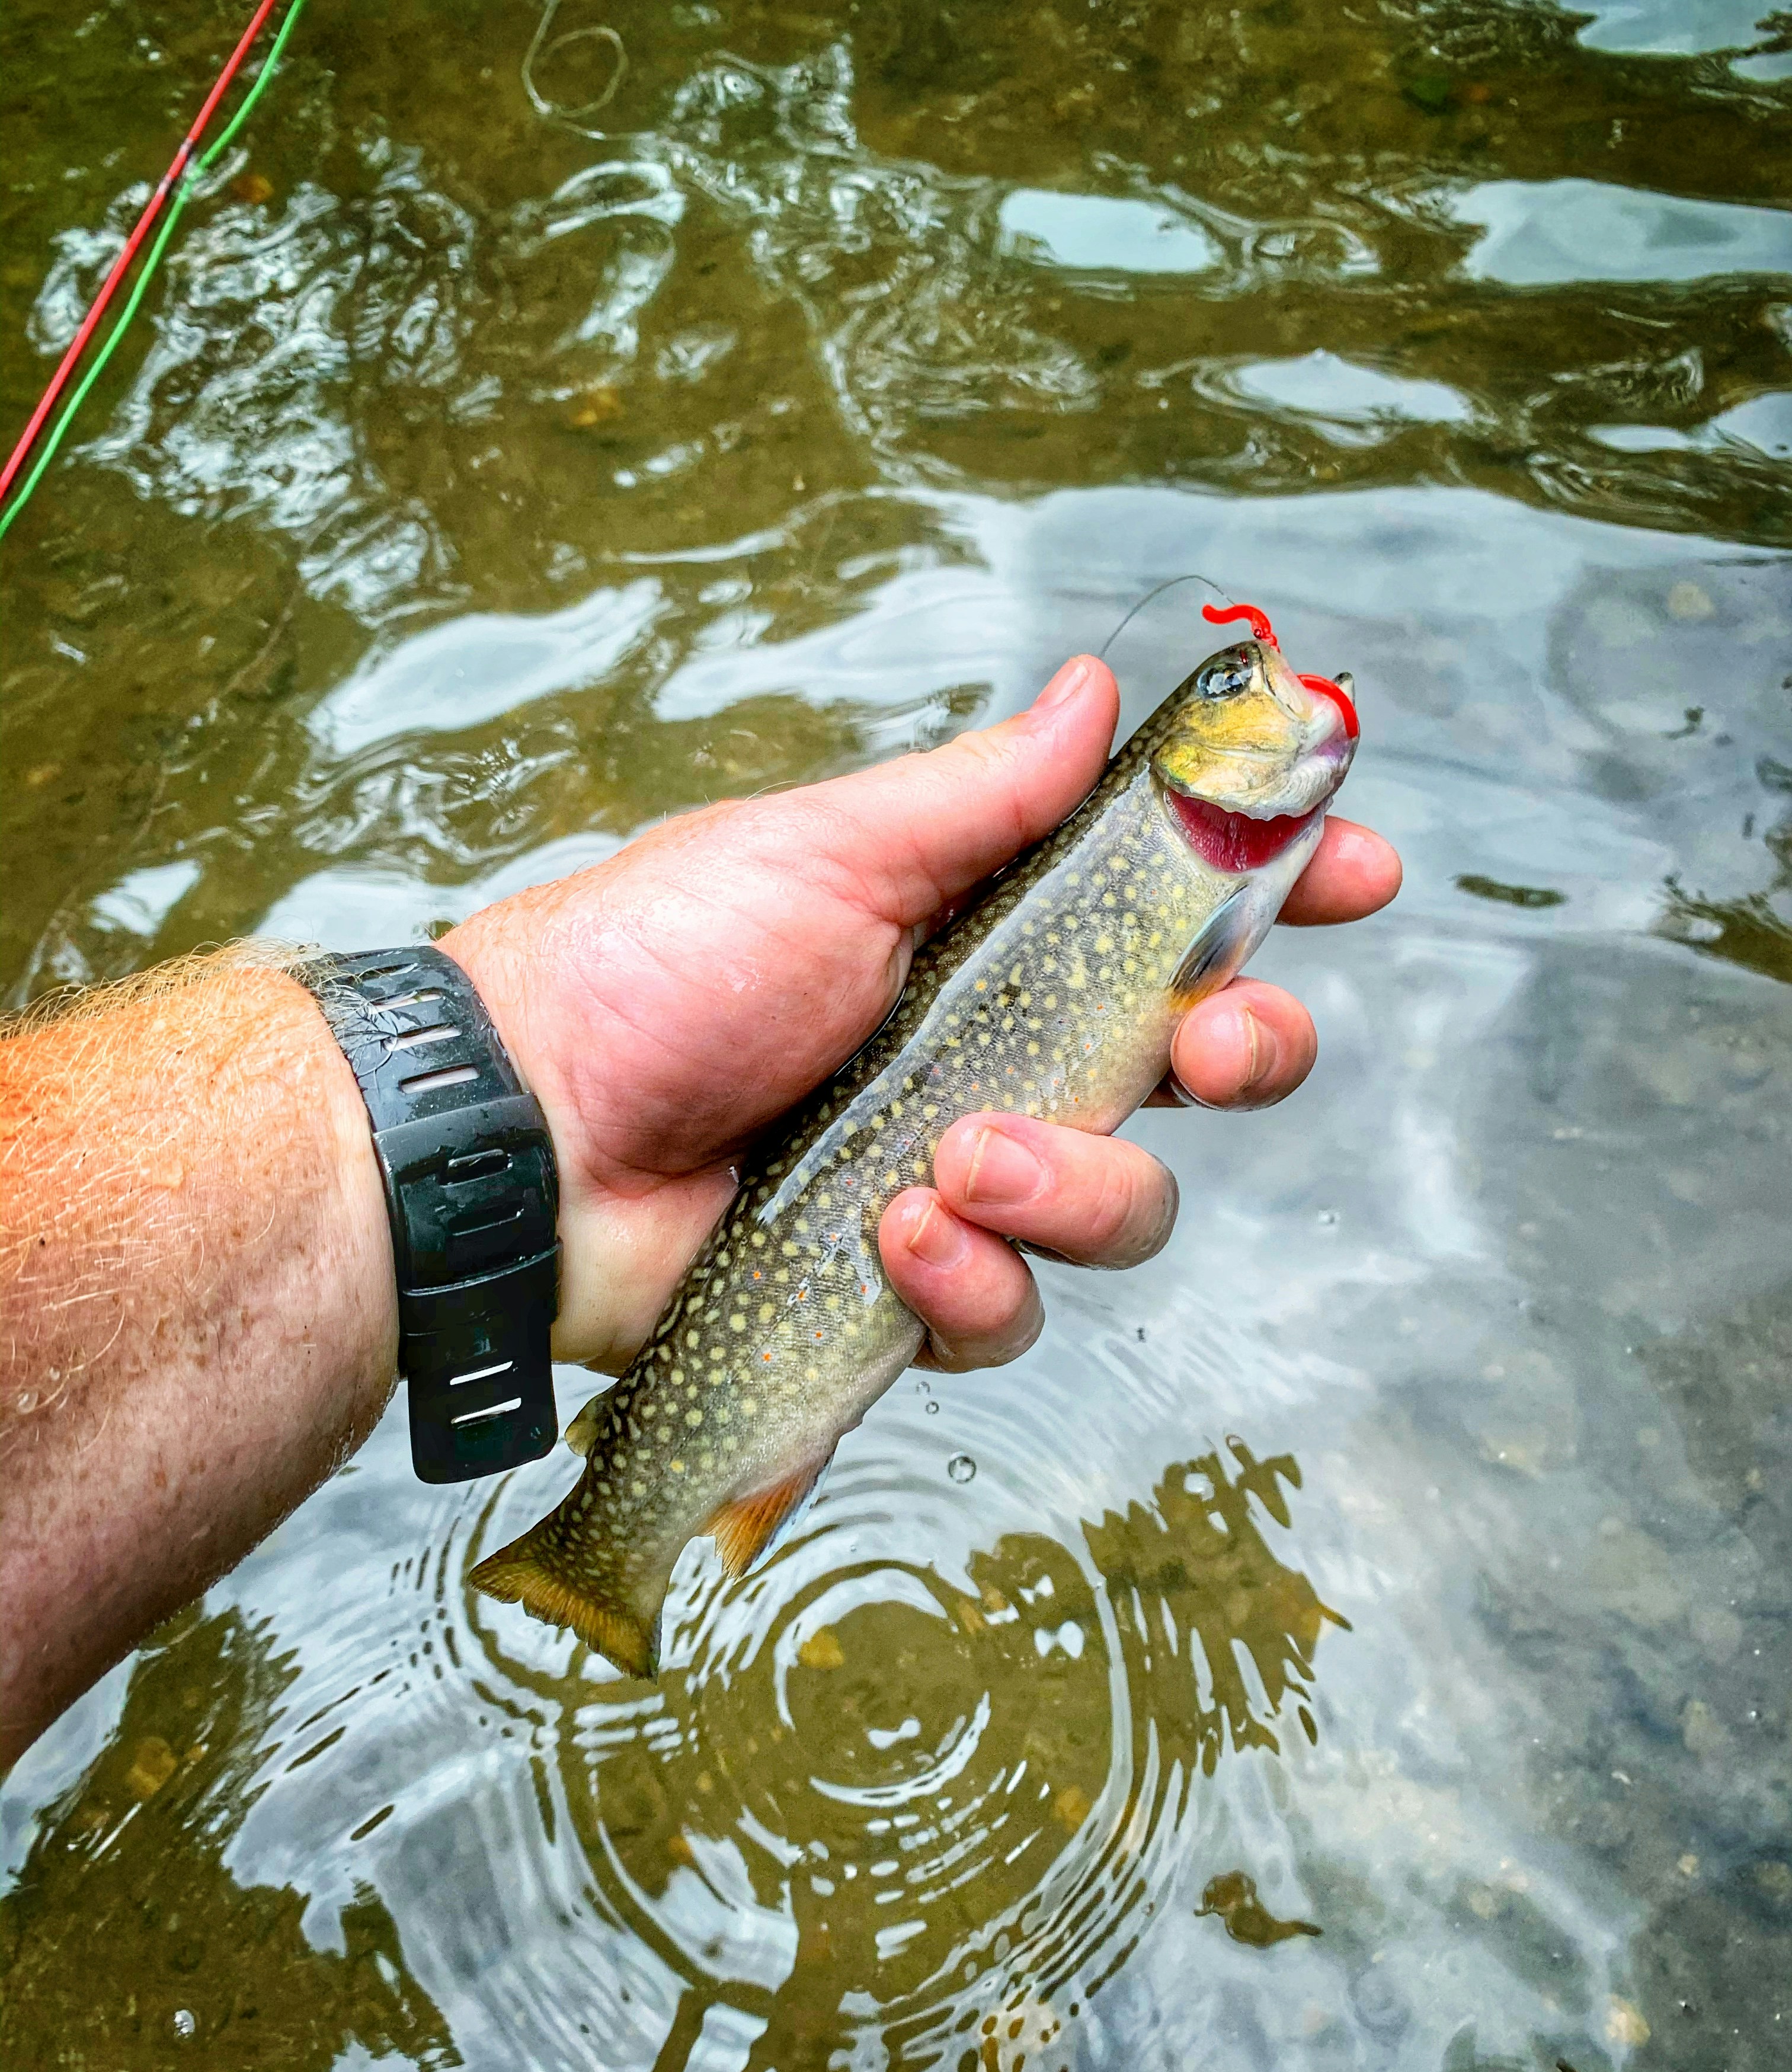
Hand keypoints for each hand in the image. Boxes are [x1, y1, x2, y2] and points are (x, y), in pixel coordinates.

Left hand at [443, 656, 1399, 1379]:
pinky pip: (1007, 1320)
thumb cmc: (651, 967)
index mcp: (989, 943)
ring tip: (946, 1165)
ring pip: (1123, 1214)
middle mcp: (997, 1065)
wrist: (524, 1136)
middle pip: (1201, 1074)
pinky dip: (969, 1288)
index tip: (1358, 867)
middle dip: (1241, 1055)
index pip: (1173, 914)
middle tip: (1208, 1045)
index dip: (1281, 890)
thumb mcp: (823, 853)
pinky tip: (893, 1244)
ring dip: (1069, 1188)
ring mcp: (957, 1190)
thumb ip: (975, 797)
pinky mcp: (905, 1300)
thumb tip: (1092, 692)